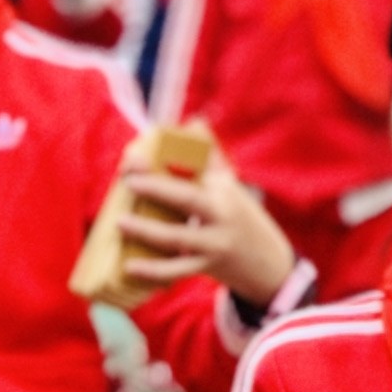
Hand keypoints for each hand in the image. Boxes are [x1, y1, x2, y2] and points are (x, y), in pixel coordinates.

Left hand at [117, 159, 299, 306]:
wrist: (270, 265)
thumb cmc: (242, 219)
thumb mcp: (231, 187)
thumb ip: (211, 157)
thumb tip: (195, 121)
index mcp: (223, 190)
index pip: (193, 171)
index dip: (165, 162)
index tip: (136, 157)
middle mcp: (221, 214)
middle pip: (188, 199)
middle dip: (157, 188)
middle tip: (128, 181)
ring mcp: (215, 243)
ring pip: (178, 237)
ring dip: (147, 231)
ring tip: (120, 223)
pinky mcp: (209, 268)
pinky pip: (176, 270)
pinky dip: (153, 271)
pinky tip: (130, 267)